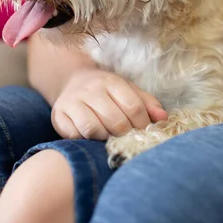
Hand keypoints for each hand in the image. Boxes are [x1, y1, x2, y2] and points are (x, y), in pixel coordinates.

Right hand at [52, 67, 167, 140]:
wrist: (71, 81)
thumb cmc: (106, 91)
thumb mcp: (127, 90)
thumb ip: (147, 103)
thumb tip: (163, 118)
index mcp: (111, 81)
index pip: (133, 106)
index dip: (143, 124)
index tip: (145, 133)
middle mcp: (91, 89)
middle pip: (115, 120)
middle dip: (126, 135)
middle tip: (128, 141)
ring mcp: (73, 101)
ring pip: (93, 128)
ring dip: (105, 139)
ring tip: (109, 140)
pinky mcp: (58, 114)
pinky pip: (73, 134)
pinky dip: (84, 141)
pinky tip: (90, 139)